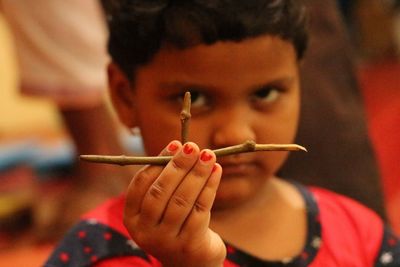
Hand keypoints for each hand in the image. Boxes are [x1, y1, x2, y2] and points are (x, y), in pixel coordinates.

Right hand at [124, 141, 225, 266]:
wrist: (191, 264)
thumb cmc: (176, 225)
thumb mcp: (162, 208)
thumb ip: (165, 182)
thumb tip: (181, 147)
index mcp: (132, 218)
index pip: (141, 184)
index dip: (158, 161)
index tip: (175, 143)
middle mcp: (145, 231)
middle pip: (160, 192)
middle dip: (178, 165)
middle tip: (193, 146)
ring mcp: (166, 241)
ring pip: (182, 200)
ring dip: (197, 174)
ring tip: (209, 155)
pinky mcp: (189, 245)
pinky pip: (200, 210)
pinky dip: (209, 187)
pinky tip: (216, 171)